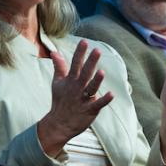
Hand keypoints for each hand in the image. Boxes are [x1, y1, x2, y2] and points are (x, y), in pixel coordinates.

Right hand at [37, 40, 113, 156]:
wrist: (59, 124)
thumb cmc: (60, 101)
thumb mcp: (57, 82)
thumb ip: (59, 67)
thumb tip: (54, 52)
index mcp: (70, 80)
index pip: (75, 64)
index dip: (80, 53)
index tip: (84, 41)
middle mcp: (77, 88)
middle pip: (85, 73)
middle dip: (90, 62)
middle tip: (97, 51)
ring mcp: (83, 99)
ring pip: (91, 88)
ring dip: (96, 80)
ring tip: (102, 72)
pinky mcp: (89, 110)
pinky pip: (97, 104)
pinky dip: (104, 100)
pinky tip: (111, 94)